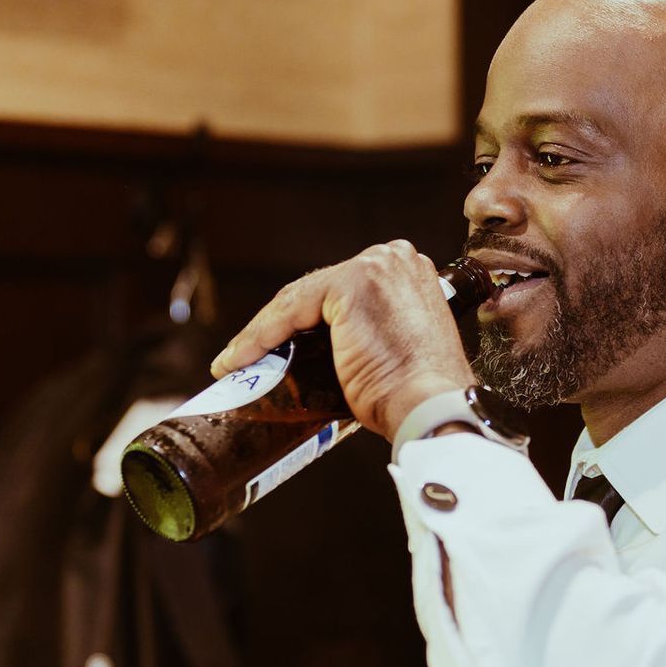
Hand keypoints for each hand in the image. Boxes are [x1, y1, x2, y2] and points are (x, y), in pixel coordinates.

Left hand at [210, 241, 476, 438]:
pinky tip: (237, 360)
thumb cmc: (417, 394)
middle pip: (315, 292)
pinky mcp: (350, 286)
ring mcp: (374, 269)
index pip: (337, 291)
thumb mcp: (394, 347)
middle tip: (249, 358)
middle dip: (278, 326)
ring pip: (297, 301)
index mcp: (408, 271)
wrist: (429, 407)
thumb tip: (325, 350)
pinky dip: (258, 338)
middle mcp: (394, 259)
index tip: (275, 348)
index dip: (302, 321)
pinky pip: (288, 312)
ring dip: (261, 334)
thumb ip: (368, 331)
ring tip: (236, 363)